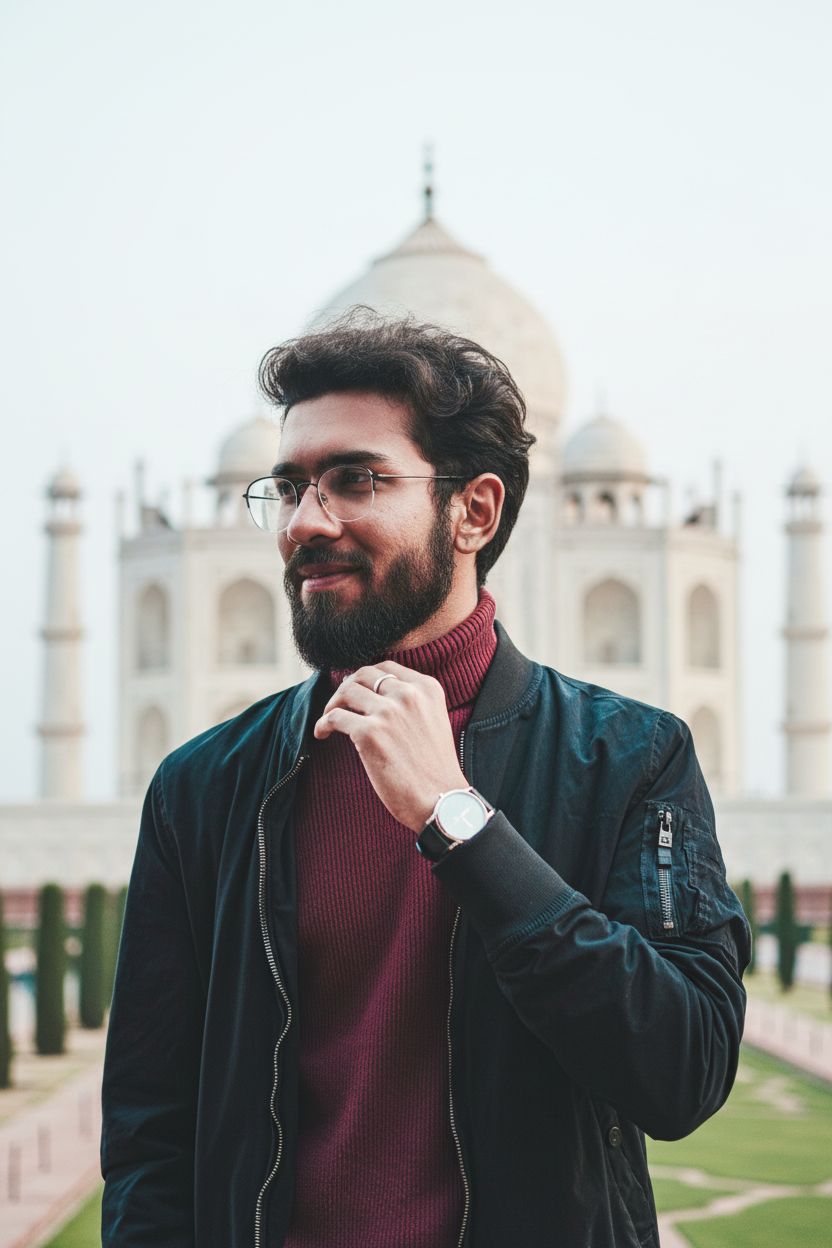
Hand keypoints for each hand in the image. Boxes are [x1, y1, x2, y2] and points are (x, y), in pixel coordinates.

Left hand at [314, 661, 467, 831]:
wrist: (440, 800)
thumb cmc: (435, 769)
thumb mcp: (433, 721)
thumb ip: (412, 704)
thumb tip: (374, 696)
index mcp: (427, 688)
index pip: (387, 668)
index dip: (366, 677)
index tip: (358, 691)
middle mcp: (408, 695)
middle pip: (363, 674)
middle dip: (347, 687)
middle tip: (340, 704)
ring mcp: (388, 712)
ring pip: (346, 691)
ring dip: (332, 704)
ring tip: (329, 719)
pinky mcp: (369, 733)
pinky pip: (334, 717)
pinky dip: (322, 724)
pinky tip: (322, 734)